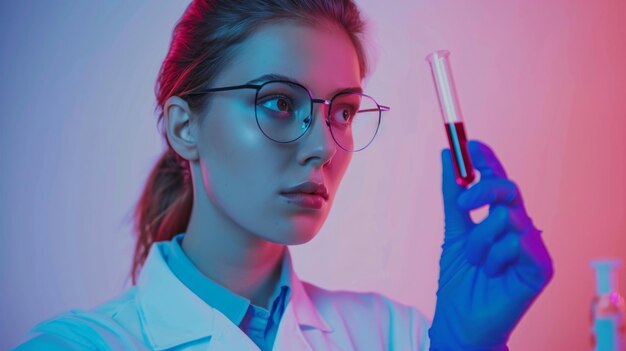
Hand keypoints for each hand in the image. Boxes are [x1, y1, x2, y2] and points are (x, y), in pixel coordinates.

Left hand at [428, 140, 553, 349]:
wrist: (460, 319)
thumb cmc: (460, 280)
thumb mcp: (452, 231)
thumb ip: (452, 195)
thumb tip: (448, 155)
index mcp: (498, 218)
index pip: (498, 181)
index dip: (488, 160)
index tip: (471, 144)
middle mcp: (518, 228)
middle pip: (508, 189)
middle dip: (483, 190)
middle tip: (463, 206)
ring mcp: (531, 246)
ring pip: (506, 218)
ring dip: (480, 242)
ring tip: (476, 263)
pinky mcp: (541, 266)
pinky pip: (518, 242)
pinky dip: (496, 257)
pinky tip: (494, 273)